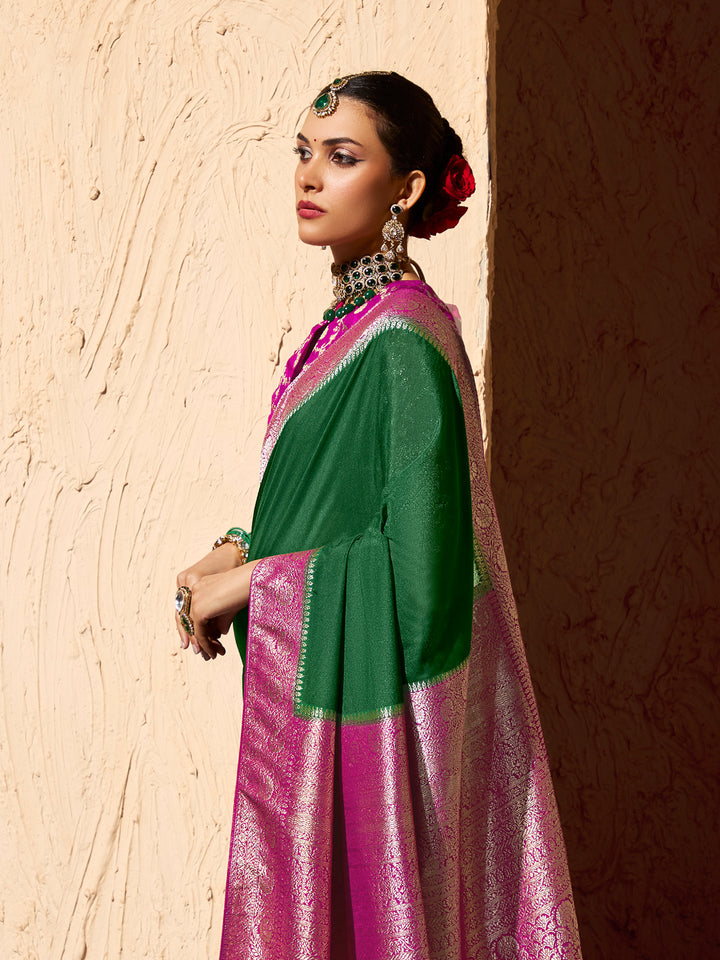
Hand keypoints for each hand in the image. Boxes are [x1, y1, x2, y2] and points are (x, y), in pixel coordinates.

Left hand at [175, 544, 257, 660]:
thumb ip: (221, 618)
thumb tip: (219, 633)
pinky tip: (214, 653)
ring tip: (213, 656)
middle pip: (192, 620)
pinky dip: (206, 645)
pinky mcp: (199, 610)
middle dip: (200, 638)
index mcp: (200, 584)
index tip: (210, 641)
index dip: (200, 627)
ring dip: (204, 644)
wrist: (251, 579)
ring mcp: (194, 600)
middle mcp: (193, 590)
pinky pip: (199, 633)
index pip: (196, 610)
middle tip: (208, 653)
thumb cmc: (246, 587)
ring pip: (194, 628)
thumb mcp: (230, 605)